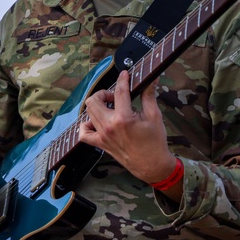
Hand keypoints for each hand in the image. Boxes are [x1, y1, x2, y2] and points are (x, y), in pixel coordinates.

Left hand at [79, 70, 175, 184]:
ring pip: (88, 113)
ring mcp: (102, 136)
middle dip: (103, 93)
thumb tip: (152, 79)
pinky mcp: (100, 144)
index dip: (122, 79)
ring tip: (110, 107)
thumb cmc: (155, 142)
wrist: (152, 165)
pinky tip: (97, 122)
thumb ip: (149, 96)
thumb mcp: (155, 116)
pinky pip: (84, 133)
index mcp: (123, 118)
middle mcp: (109, 126)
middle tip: (115, 96)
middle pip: (93, 101)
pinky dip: (87, 125)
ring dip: (98, 106)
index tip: (125, 74)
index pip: (119, 91)